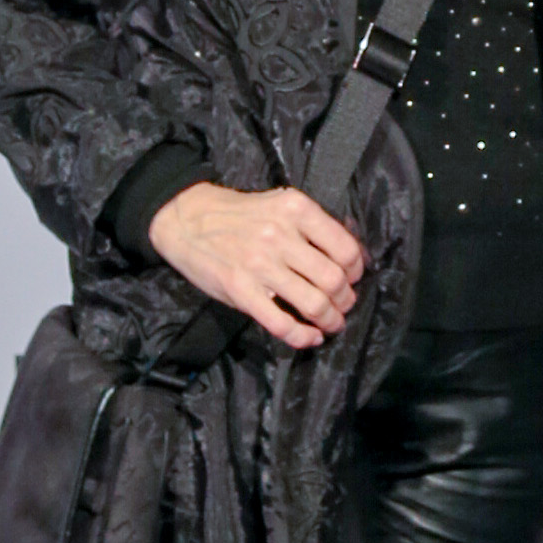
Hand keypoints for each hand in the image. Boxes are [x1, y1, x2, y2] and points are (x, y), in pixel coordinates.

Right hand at [147, 181, 365, 351]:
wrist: (185, 219)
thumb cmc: (237, 215)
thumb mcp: (278, 205)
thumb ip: (310, 227)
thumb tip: (347, 257)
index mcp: (295, 210)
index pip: (345, 248)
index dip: (356, 271)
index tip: (353, 279)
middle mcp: (280, 236)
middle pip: (333, 280)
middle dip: (346, 300)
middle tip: (344, 305)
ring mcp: (260, 265)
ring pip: (314, 304)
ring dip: (331, 320)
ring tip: (331, 324)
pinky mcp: (241, 291)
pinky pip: (281, 324)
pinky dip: (303, 337)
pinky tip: (310, 338)